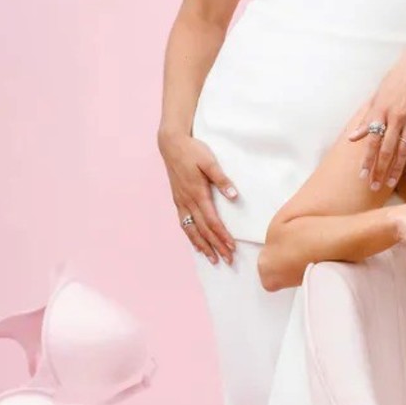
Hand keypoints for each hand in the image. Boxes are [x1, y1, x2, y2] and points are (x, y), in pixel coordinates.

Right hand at [158, 130, 236, 264]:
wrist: (171, 144)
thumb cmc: (193, 151)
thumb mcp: (209, 161)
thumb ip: (221, 179)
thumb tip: (234, 196)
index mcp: (197, 193)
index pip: (212, 221)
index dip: (222, 236)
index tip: (231, 247)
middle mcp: (187, 201)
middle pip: (203, 230)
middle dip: (216, 246)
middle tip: (227, 260)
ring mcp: (181, 202)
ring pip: (191, 230)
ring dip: (203, 246)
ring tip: (212, 259)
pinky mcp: (178, 200)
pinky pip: (184, 223)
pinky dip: (191, 236)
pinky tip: (196, 244)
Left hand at [346, 44, 405, 190]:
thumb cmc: (395, 80)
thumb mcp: (376, 97)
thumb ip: (366, 119)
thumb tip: (353, 138)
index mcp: (380, 110)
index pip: (371, 141)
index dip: (367, 160)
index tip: (363, 175)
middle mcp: (396, 116)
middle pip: (386, 149)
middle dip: (380, 170)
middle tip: (374, 186)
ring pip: (404, 150)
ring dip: (396, 169)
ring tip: (390, 183)